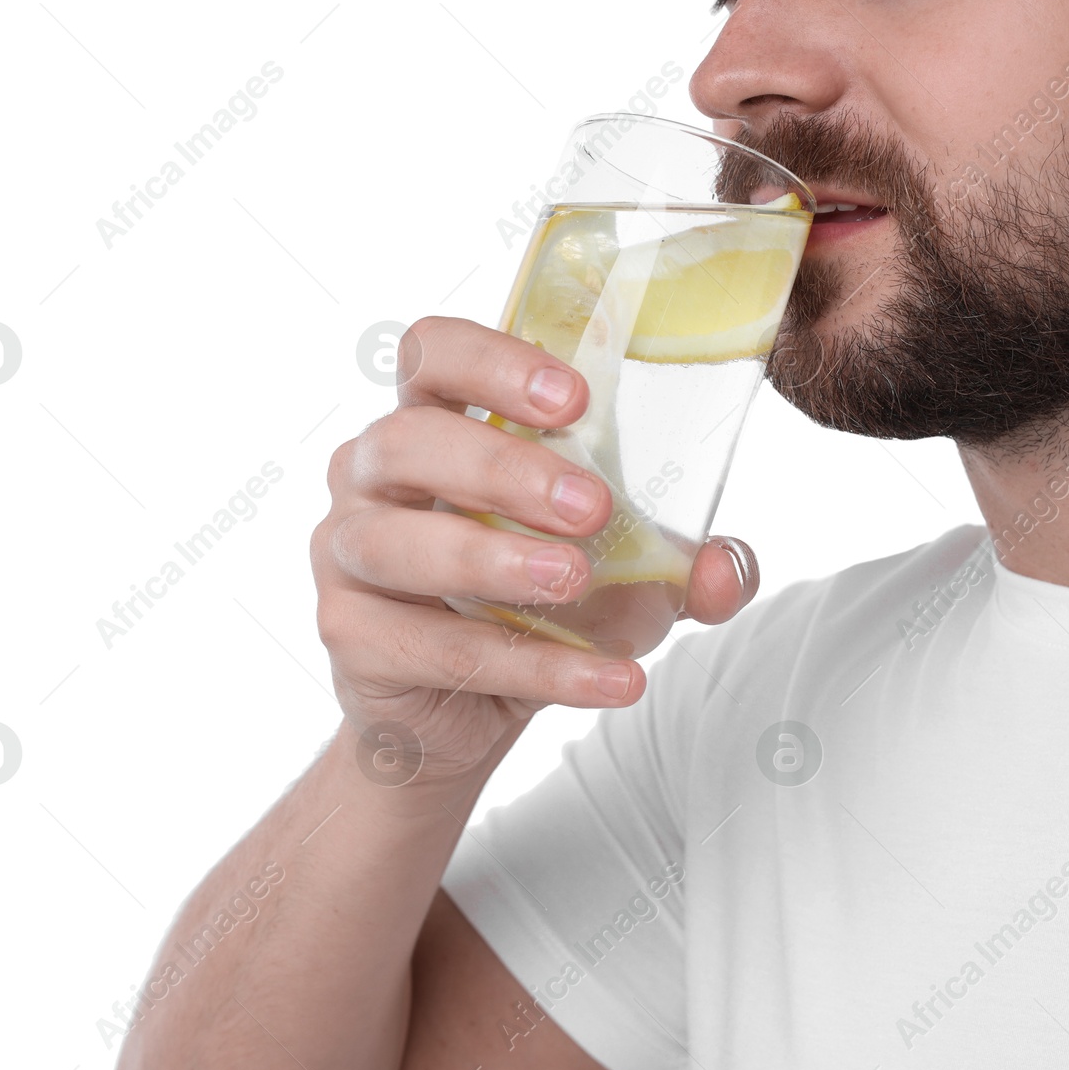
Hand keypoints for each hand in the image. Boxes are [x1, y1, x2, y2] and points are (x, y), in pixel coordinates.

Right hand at [312, 316, 759, 781]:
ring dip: (489, 557)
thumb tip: (722, 571)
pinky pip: (433, 647)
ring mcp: (345, 555)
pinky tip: (608, 680)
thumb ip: (672, 562)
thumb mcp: (614, 573)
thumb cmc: (525, 604)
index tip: (573, 399)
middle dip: (500, 467)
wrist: (458, 716)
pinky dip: (530, 665)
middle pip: (407, 440)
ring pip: (396, 543)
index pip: (433, 353)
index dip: (493, 362)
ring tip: (573, 579)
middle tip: (591, 506)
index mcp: (432, 424)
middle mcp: (370, 477)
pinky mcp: (349, 636)